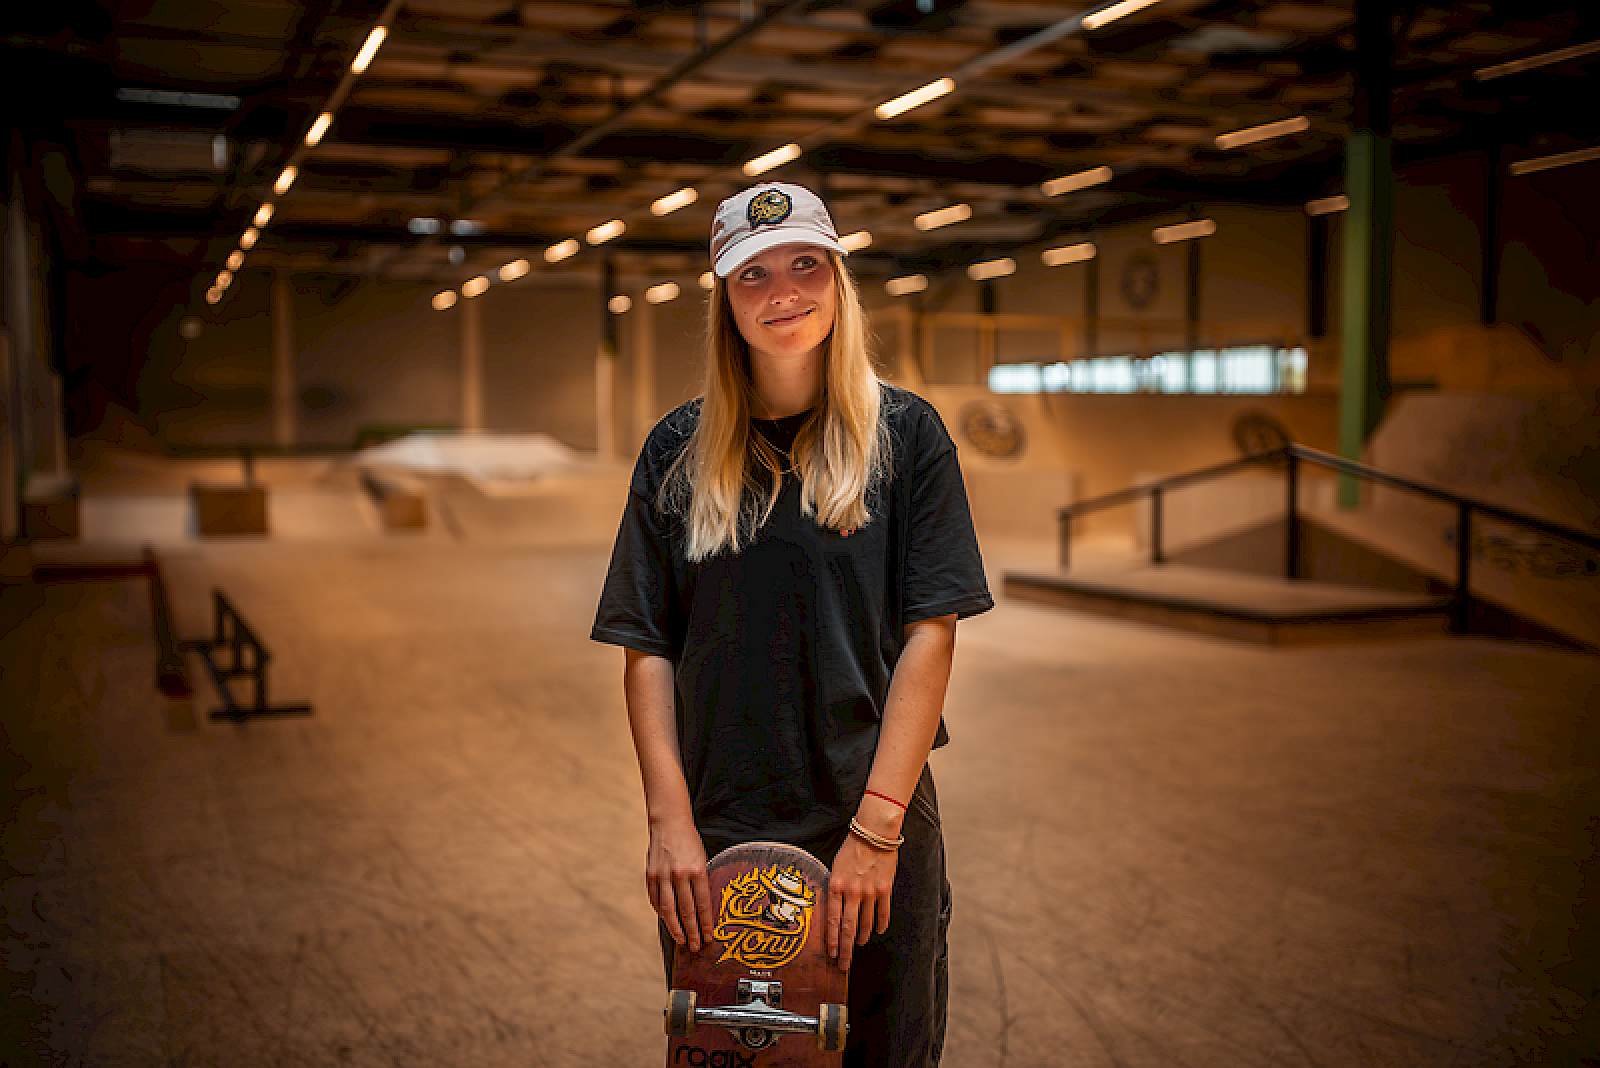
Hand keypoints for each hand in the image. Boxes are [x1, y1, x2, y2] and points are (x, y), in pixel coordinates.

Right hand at [645, 817, 713, 952]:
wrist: (669, 823)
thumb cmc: (690, 842)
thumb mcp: (703, 859)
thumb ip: (701, 882)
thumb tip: (702, 908)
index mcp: (697, 870)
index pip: (703, 904)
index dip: (706, 923)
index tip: (709, 936)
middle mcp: (680, 874)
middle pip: (686, 910)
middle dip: (692, 931)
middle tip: (696, 946)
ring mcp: (663, 875)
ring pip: (668, 909)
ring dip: (675, 928)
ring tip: (681, 940)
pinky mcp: (650, 875)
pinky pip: (655, 900)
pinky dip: (661, 912)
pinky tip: (667, 920)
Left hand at [826, 832, 897, 971]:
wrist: (873, 833)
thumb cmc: (851, 849)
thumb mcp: (835, 868)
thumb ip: (834, 889)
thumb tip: (833, 909)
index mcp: (836, 886)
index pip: (833, 921)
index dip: (832, 941)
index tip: (831, 954)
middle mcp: (852, 892)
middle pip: (848, 928)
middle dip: (846, 950)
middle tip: (844, 965)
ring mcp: (870, 892)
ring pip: (865, 923)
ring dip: (861, 937)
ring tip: (859, 944)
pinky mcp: (885, 890)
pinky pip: (882, 913)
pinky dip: (880, 925)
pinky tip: (877, 931)